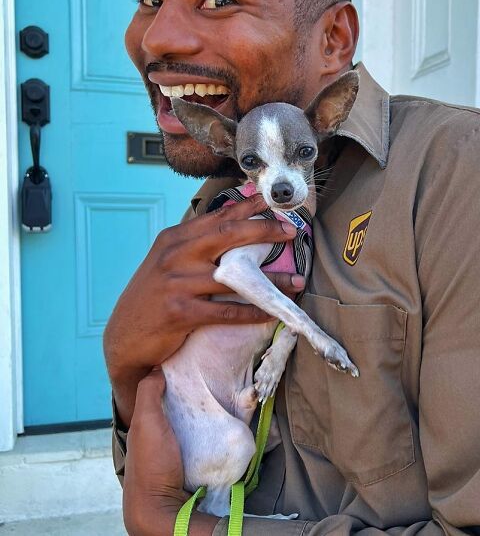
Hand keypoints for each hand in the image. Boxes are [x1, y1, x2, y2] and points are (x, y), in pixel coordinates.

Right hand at [104, 194, 304, 426]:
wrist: (124, 337)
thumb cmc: (154, 295)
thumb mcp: (168, 261)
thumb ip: (195, 242)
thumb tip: (232, 219)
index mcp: (174, 239)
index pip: (216, 216)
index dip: (247, 207)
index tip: (271, 200)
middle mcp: (175, 255)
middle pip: (228, 235)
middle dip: (264, 230)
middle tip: (292, 231)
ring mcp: (177, 283)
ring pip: (235, 278)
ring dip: (271, 281)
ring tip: (297, 281)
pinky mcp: (181, 312)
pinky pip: (227, 311)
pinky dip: (253, 312)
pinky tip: (271, 312)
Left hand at [123, 368, 218, 535]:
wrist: (163, 508)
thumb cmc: (151, 464)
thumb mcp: (145, 422)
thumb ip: (148, 393)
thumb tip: (159, 368)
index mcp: (148, 424)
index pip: (163, 393)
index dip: (176, 378)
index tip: (194, 363)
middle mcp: (164, 435)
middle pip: (183, 406)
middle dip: (197, 394)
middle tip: (217, 379)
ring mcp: (181, 450)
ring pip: (197, 422)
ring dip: (210, 412)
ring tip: (230, 396)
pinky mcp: (199, 460)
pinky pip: (209, 438)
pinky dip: (217, 429)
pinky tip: (229, 420)